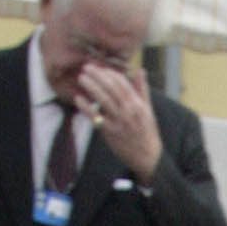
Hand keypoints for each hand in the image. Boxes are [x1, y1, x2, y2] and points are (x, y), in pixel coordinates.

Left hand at [76, 59, 162, 184]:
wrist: (148, 157)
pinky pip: (96, 117)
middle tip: (86, 67)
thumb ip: (142, 89)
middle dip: (98, 75)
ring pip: (103, 99)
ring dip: (91, 86)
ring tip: (81, 78)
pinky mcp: (110, 133)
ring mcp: (119, 122)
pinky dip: (86, 107)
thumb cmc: (147, 132)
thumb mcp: (148, 110)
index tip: (100, 68)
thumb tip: (140, 70)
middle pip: (111, 87)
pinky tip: (78, 99)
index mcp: (137, 104)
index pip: (122, 82)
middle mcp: (128, 111)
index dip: (109, 73)